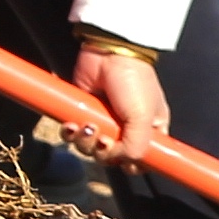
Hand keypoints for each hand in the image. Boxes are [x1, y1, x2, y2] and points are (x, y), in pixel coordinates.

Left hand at [72, 40, 167, 158]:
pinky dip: (69, 134)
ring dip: (84, 143)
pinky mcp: (82, 113)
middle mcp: (126, 130)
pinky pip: (72, 136)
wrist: (109, 54)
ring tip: (86, 126)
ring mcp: (102, 122)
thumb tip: (119, 161)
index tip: (123, 161)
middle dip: (103, 152)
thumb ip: (136, 148)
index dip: (130, 164)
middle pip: (111, 158)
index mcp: (149, 132)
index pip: (141, 161)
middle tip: (103, 138)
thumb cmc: (135, 82)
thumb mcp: (144, 118)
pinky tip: (71, 124)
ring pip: (89, 149)